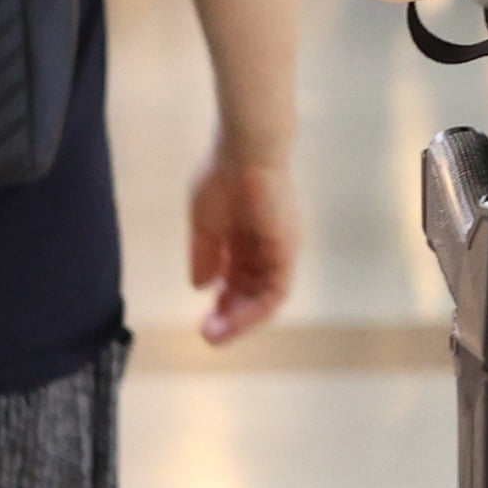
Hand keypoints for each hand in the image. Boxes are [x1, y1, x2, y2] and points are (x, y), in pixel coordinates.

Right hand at [186, 150, 296, 343]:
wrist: (244, 152)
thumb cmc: (222, 178)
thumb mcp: (205, 224)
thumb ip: (205, 255)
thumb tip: (201, 286)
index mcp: (249, 240)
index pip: (241, 281)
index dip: (224, 302)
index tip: (204, 320)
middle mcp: (269, 248)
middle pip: (254, 293)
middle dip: (231, 317)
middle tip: (208, 335)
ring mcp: (280, 250)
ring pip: (266, 297)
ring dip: (241, 320)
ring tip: (215, 335)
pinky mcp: (286, 250)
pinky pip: (275, 289)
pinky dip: (255, 308)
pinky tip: (232, 319)